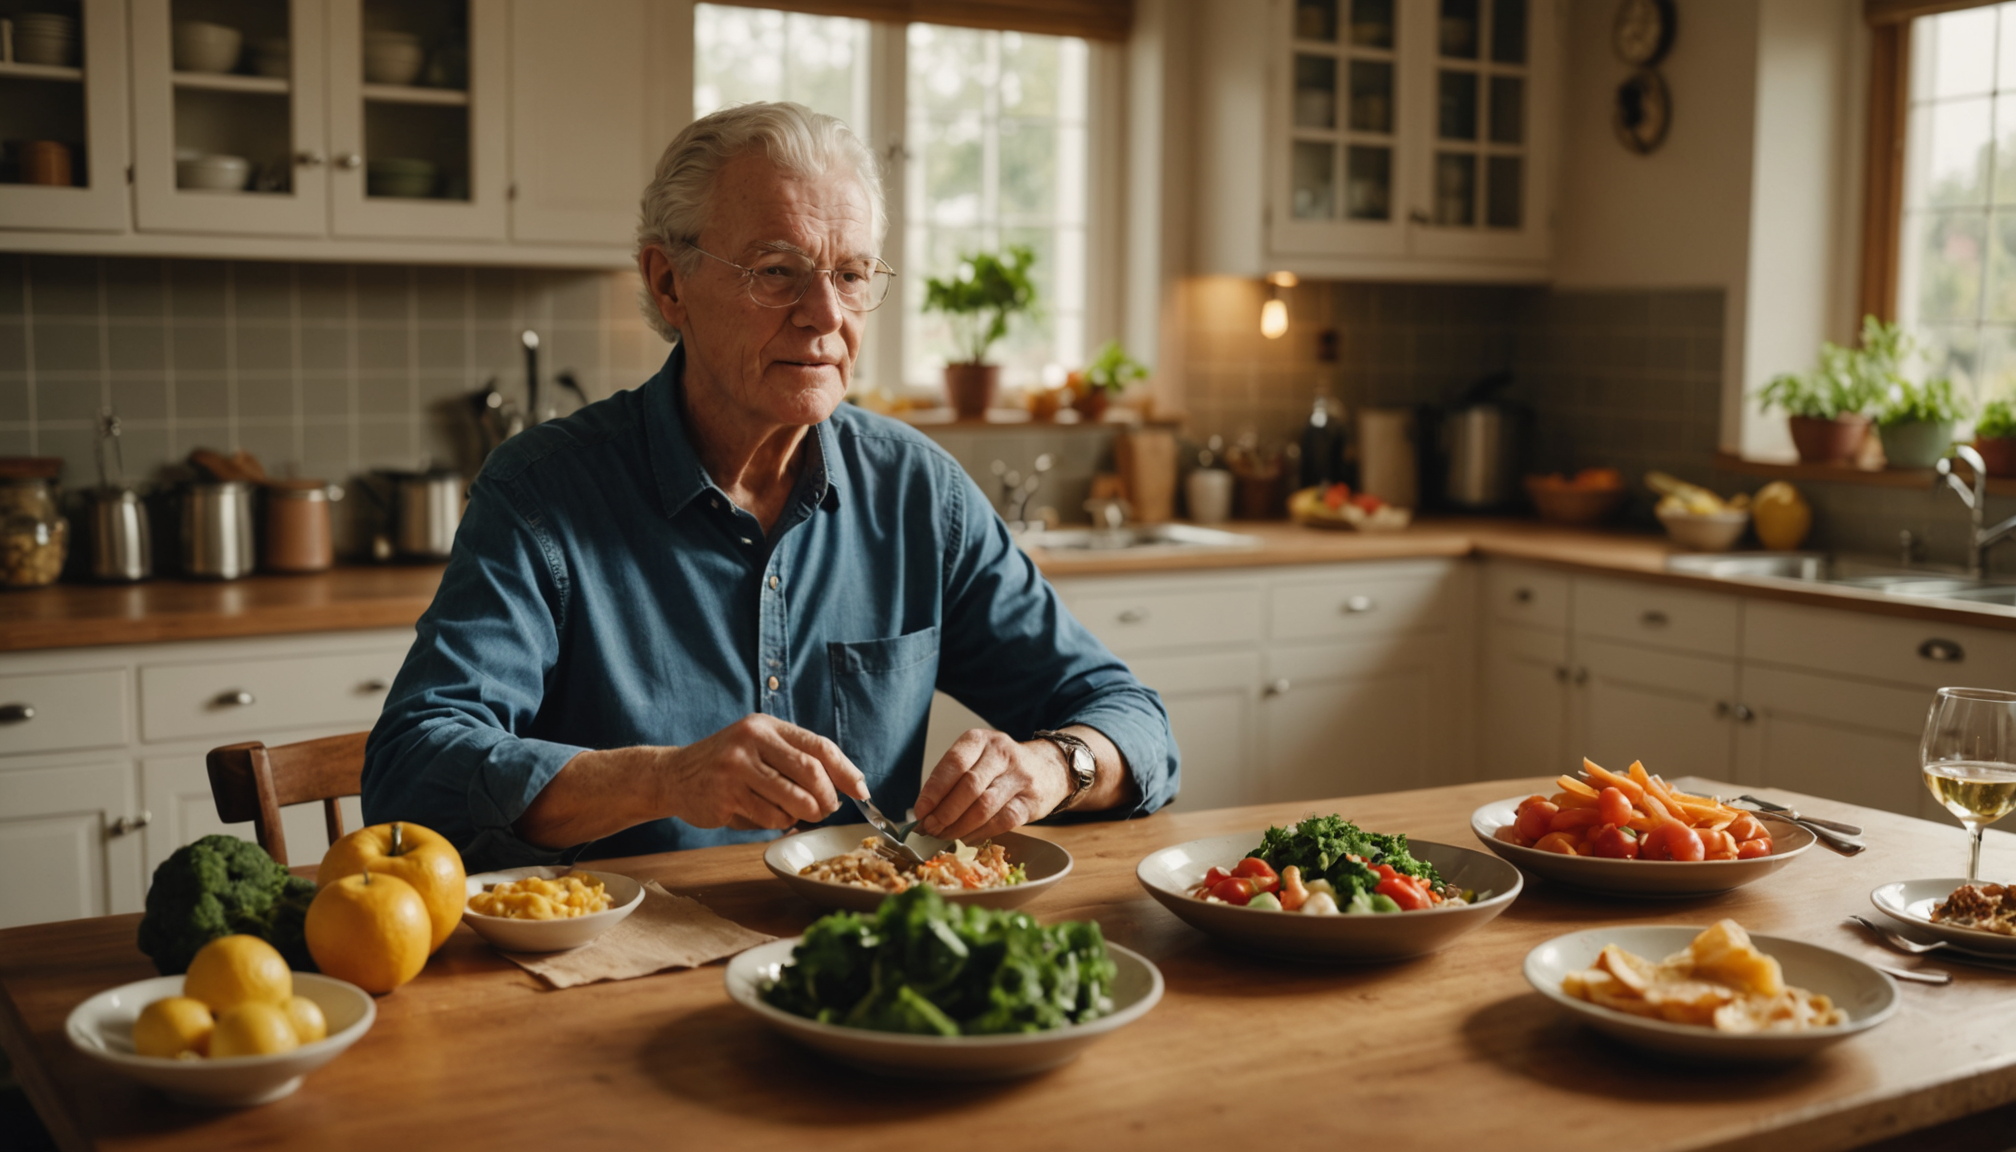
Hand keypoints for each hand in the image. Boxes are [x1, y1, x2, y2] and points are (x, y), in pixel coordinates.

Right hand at [664, 715, 866, 830]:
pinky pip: (770, 816)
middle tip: (828, 808)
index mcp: (767, 726)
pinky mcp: (726, 793)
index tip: (862, 791)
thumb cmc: (726, 765)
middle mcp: (752, 740)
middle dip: (828, 797)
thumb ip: (795, 761)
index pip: (819, 746)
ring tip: (802, 814)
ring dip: (806, 814)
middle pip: (811, 772)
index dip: (846, 771)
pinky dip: (780, 823)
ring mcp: (737, 766)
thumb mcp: (758, 748)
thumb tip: (846, 788)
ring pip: (793, 798)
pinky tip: (771, 817)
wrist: (672, 775)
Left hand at [913, 728, 1069, 841]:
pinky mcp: (1030, 802)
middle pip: (968, 786)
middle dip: (944, 812)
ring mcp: (1019, 778)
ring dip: (959, 826)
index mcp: (980, 740)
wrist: (1049, 769)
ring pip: (984, 806)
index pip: (954, 763)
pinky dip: (979, 833)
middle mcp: (1001, 754)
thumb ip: (952, 780)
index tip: (920, 811)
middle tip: (930, 828)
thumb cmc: (1001, 767)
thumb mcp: (977, 759)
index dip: (934, 790)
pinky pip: (1001, 822)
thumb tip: (924, 813)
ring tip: (944, 835)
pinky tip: (967, 838)